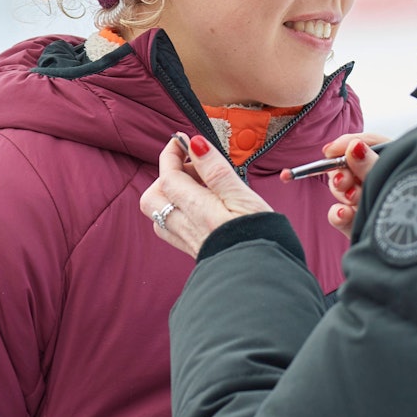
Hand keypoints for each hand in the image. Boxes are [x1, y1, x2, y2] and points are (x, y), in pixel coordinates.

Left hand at [139, 133, 271, 258]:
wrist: (263, 277)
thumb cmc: (260, 235)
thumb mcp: (242, 196)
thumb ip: (216, 170)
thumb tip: (195, 144)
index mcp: (197, 209)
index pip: (169, 175)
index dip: (172, 154)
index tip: (180, 140)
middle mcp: (185, 226)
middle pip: (153, 196)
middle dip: (167, 175)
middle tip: (194, 168)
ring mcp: (186, 241)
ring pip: (158, 213)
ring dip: (170, 194)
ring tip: (198, 187)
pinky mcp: (193, 251)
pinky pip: (169, 228)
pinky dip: (176, 212)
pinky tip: (198, 208)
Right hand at [322, 133, 387, 238]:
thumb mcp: (396, 183)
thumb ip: (372, 165)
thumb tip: (353, 147)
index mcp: (398, 162)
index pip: (367, 144)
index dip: (347, 145)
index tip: (331, 151)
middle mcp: (383, 181)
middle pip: (350, 167)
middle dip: (343, 172)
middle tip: (345, 180)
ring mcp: (372, 204)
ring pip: (343, 191)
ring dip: (342, 193)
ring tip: (352, 198)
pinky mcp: (364, 227)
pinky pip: (342, 216)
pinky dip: (339, 214)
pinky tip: (343, 213)